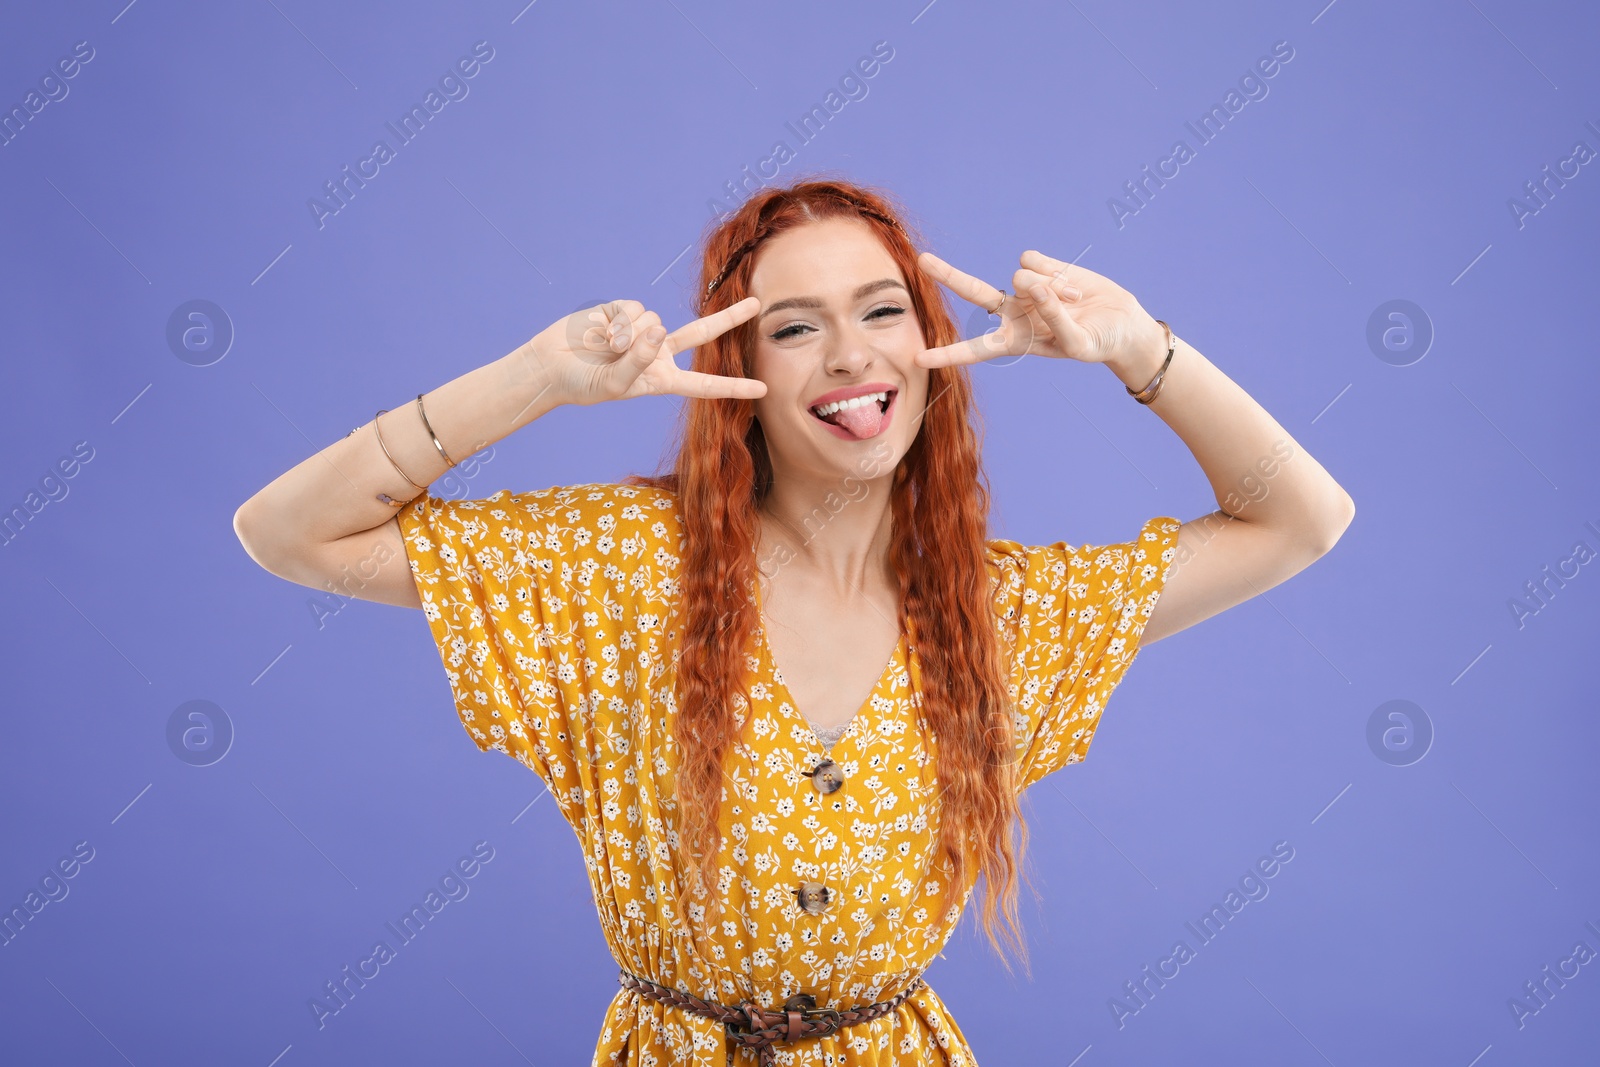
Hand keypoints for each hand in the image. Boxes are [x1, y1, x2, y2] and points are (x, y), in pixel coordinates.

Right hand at [521, 298, 767, 406]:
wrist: (551, 365)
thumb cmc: (582, 384)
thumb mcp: (614, 384)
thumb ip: (638, 361)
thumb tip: (657, 329)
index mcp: (662, 378)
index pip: (703, 383)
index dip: (732, 387)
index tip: (762, 391)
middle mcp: (657, 351)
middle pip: (702, 333)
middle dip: (729, 318)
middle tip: (757, 304)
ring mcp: (641, 330)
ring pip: (653, 320)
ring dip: (626, 336)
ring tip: (604, 349)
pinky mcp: (623, 310)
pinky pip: (631, 309)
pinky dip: (614, 323)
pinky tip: (597, 333)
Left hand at [914, 250, 1165, 369]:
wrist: (1121, 323)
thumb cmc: (1097, 342)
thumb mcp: (1076, 342)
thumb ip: (1051, 314)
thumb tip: (1028, 279)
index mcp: (1015, 341)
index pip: (975, 349)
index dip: (948, 355)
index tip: (919, 358)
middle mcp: (1014, 312)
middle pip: (975, 292)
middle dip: (949, 275)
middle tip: (923, 260)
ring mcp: (1026, 287)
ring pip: (1023, 276)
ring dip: (1054, 290)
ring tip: (1075, 305)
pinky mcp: (1042, 267)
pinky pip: (1036, 261)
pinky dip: (1058, 273)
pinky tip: (1072, 287)